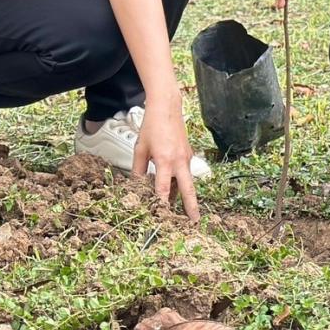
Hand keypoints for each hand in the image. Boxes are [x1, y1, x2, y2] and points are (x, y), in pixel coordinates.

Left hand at [132, 98, 199, 221]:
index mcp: (165, 160)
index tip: (161, 218)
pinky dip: (181, 183)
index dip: (161, 205)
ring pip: (186, 182)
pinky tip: (174, 188)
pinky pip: (185, 173)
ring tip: (183, 212)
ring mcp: (186, 157)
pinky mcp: (188, 154)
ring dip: (184, 196)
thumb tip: (136, 186)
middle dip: (191, 207)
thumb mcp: (140, 148)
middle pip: (187, 190)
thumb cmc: (152, 125)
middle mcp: (179, 160)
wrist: (167, 107)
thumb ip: (138, 169)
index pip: (163, 189)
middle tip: (194, 222)